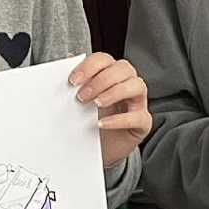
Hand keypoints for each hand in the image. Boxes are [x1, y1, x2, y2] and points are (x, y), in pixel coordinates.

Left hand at [70, 53, 151, 167]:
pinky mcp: (143, 122)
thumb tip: (65, 71)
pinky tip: (102, 124)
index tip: (73, 80)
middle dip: (101, 80)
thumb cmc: (88, 122)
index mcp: (111, 74)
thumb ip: (75, 86)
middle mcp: (127, 83)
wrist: (96, 149)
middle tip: (81, 96)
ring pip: (137, 85)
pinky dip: (119, 119)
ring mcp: (138, 102)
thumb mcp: (78, 103)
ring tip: (96, 104)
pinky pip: (138, 117)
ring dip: (114, 92)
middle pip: (123, 68)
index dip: (89, 66)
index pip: (105, 59)